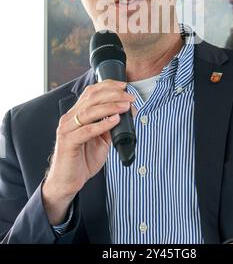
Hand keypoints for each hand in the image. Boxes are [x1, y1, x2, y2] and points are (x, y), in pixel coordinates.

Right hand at [42, 80, 134, 224]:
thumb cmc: (82, 160)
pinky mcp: (68, 143)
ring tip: (125, 106)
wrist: (67, 182)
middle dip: (113, 94)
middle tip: (129, 97)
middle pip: (91, 98)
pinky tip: (114, 121)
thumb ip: (108, 126)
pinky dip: (102, 124)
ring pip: (89, 111)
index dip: (107, 86)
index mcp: (76, 114)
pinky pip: (86, 130)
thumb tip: (124, 113)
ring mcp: (67, 129)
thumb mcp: (100, 140)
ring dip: (110, 106)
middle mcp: (69, 118)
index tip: (124, 85)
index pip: (90, 92)